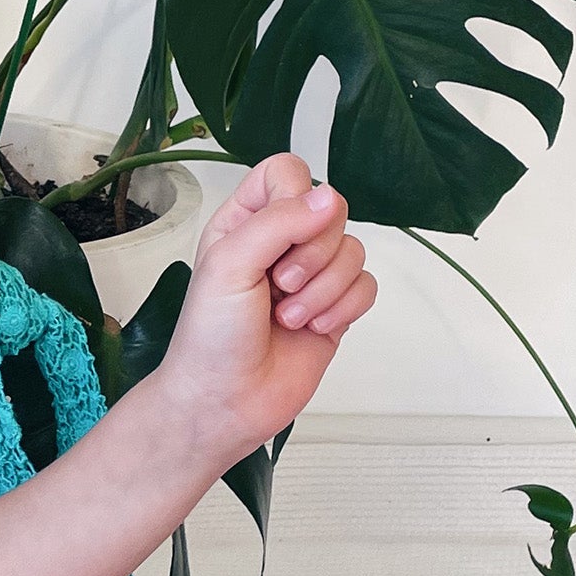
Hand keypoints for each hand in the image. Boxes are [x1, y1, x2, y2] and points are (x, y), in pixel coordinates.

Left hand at [147, 153, 374, 470]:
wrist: (224, 402)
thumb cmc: (209, 337)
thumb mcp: (230, 265)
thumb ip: (277, 223)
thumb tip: (328, 196)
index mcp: (244, 222)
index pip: (287, 173)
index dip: (294, 198)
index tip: (280, 236)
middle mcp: (280, 243)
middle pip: (331, 211)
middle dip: (311, 255)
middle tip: (278, 287)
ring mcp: (311, 277)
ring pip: (353, 251)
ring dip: (324, 290)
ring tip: (287, 317)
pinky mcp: (335, 308)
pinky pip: (366, 286)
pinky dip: (344, 309)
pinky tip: (314, 329)